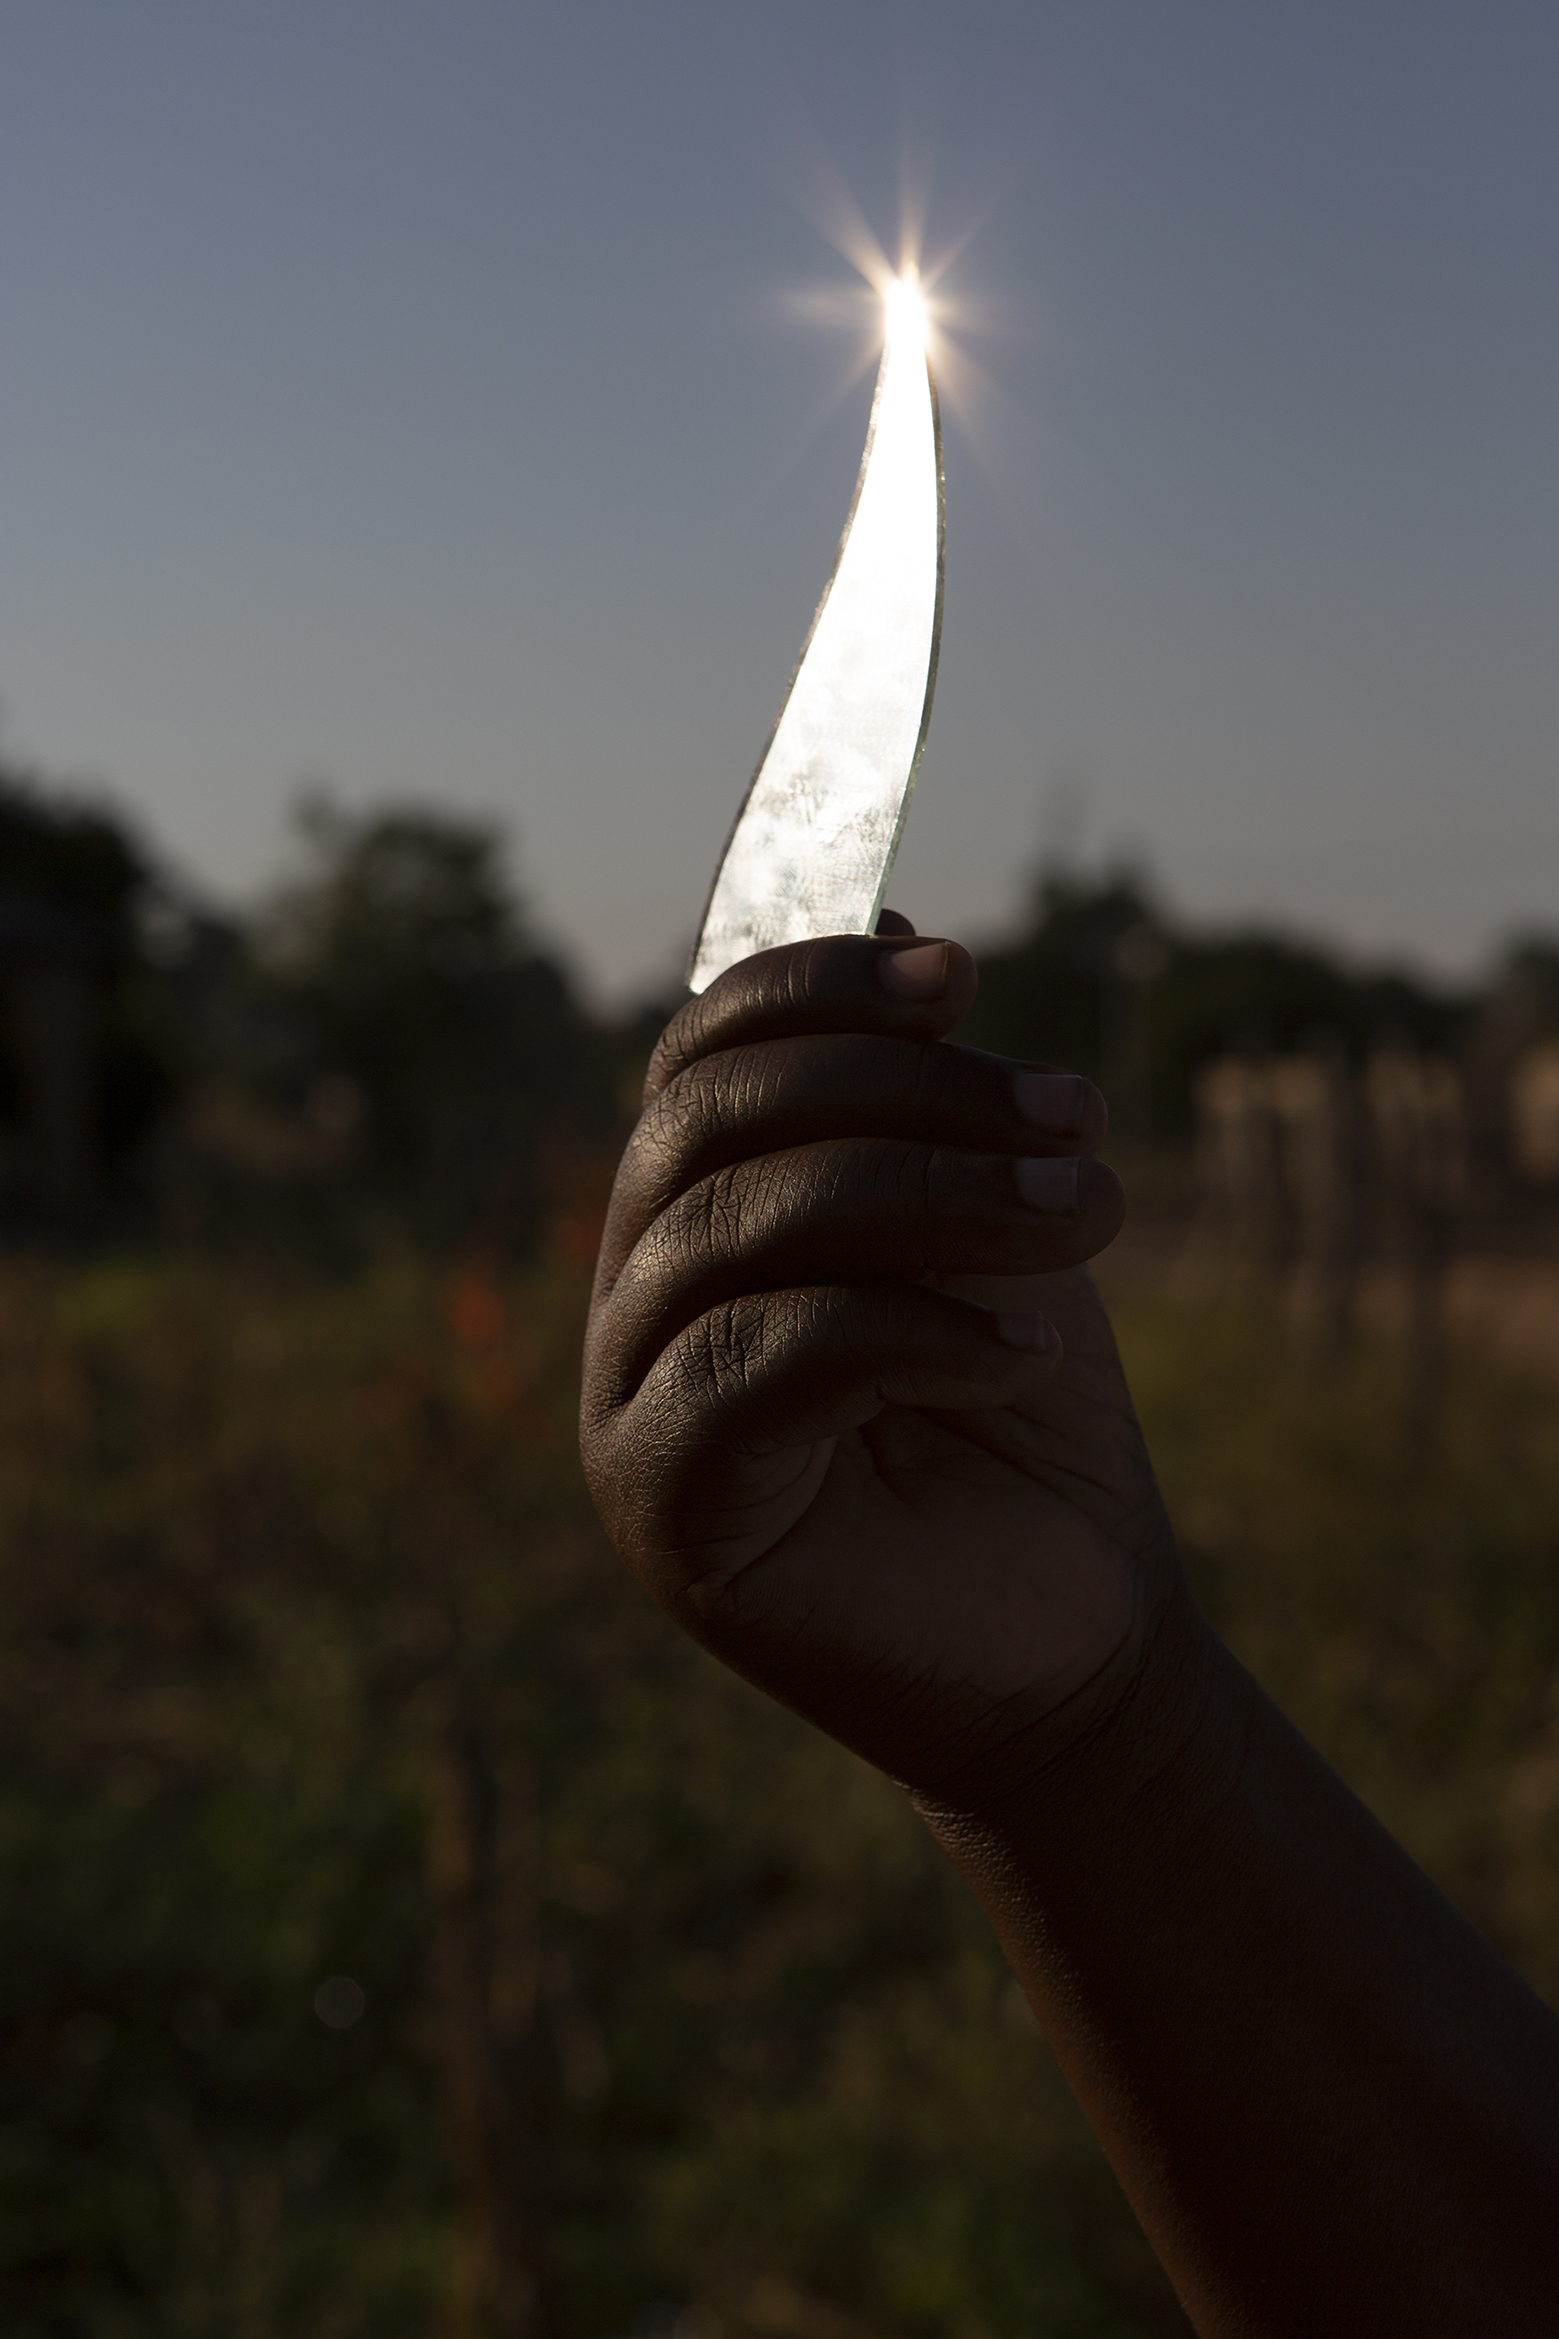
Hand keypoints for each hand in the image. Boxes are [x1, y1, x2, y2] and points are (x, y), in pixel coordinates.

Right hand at [580, 929, 1185, 1802]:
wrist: (1064, 1641)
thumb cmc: (1018, 1422)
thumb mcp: (983, 1225)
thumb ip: (922, 1098)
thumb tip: (901, 913)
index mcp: (694, 1218)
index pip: (701, 1057)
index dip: (817, 986)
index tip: (964, 969)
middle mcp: (635, 1301)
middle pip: (714, 1122)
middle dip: (910, 1093)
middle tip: (1077, 1119)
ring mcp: (628, 1407)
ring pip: (744, 1226)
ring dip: (939, 1197)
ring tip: (1091, 1214)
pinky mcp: (667, 1508)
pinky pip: (766, 1358)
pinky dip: (910, 1328)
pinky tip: (1020, 1350)